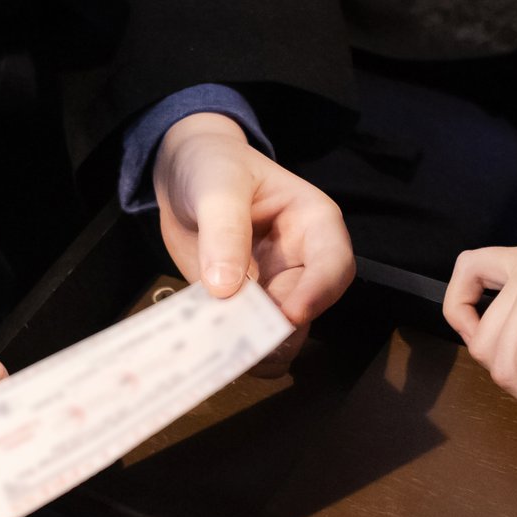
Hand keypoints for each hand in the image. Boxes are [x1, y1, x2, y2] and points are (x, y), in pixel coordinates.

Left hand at [155, 112, 354, 353]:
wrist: (182, 176)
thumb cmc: (213, 166)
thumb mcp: (217, 188)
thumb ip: (223, 230)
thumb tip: (226, 287)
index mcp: (312, 224)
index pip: (334, 264)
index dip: (318, 293)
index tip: (289, 316)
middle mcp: (301, 262)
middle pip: (307, 307)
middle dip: (280, 330)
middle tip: (245, 342)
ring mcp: (273, 287)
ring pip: (281, 332)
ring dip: (255, 346)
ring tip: (223, 350)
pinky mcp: (243, 306)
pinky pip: (245, 335)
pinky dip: (229, 347)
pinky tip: (207, 349)